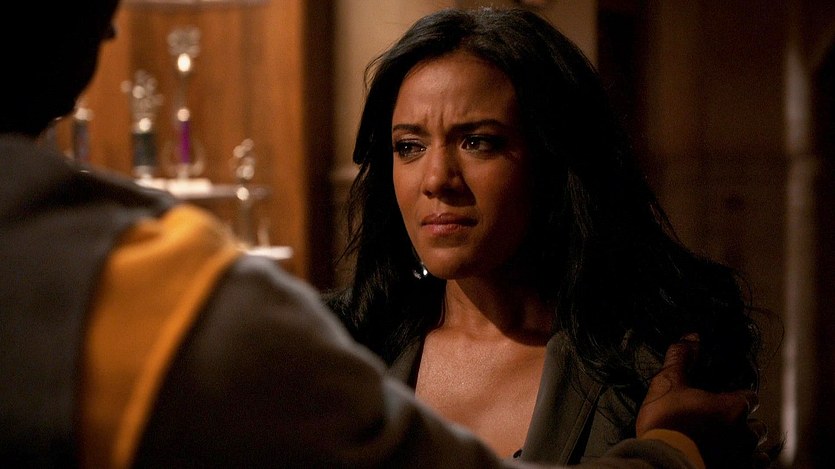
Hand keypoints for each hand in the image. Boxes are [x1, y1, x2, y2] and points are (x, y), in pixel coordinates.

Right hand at [636, 335, 768, 467]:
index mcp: (732, 408)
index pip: (751, 397)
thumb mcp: (668, 383)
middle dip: (746, 424)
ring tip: (730, 445)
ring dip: (748, 447)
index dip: (740, 396)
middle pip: (758, 427)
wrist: (664, 461)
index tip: (727, 397)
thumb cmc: (667, 422)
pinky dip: (745, 465)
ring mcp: (742, 458)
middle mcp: (744, 434)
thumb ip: (682, 359)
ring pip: (757, 452)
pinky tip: (729, 461)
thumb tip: (692, 336)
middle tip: (726, 423)